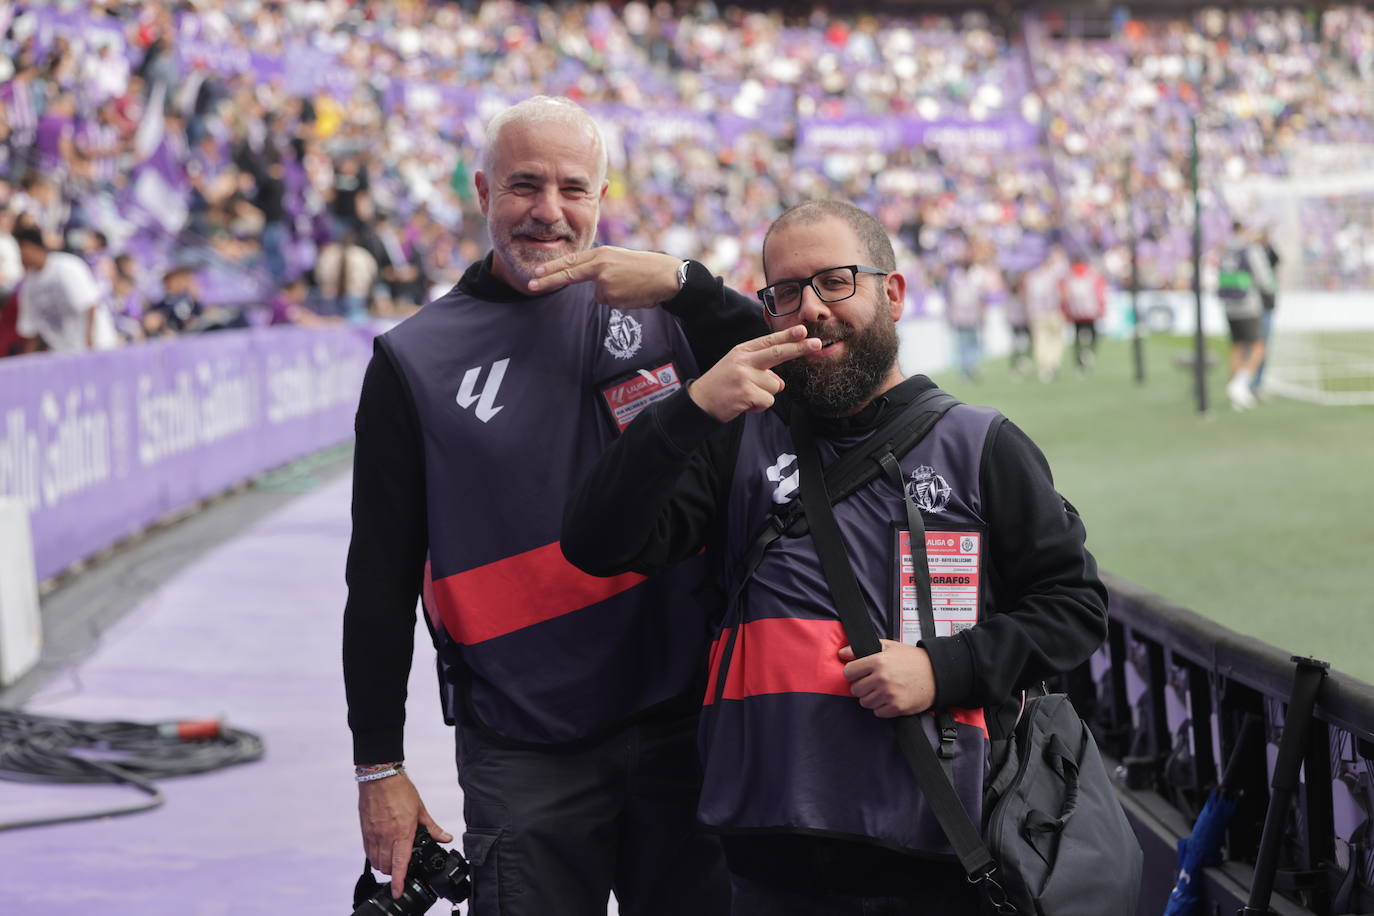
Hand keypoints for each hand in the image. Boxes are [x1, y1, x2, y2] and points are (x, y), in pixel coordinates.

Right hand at [358, 772, 452, 898]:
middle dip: (394, 873)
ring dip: (384, 866)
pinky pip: (368, 852)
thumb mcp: (421, 809)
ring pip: (376, 861)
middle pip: (387, 866)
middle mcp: (385, 836)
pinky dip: (374, 857)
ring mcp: (373, 834)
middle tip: (403, 869)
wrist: (379, 777)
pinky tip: (382, 852)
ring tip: (393, 861)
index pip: (400, 863)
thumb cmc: (400, 790)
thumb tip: (445, 838)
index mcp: (402, 831)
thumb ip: (432, 828)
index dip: (399, 881)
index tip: (398, 891)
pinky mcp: (365, 831)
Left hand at [525, 246, 683, 307]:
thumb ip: (601, 266)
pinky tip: (632, 293)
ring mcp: (604, 281)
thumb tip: (589, 283)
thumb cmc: (645, 268)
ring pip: (598, 294)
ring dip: (612, 294)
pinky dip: (619, 300)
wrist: (666, 276)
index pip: (572, 260)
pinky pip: (609, 302)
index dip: (553, 266)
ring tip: (630, 286)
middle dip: (548, 279)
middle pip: (569, 273)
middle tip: (531, 283)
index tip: (537, 271)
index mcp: (602, 253)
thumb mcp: (619, 258)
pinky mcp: (611, 295)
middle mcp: (600, 265)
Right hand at [688, 326, 818, 422]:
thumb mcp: (738, 368)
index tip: (803, 330)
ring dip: (765, 394)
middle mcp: (744, 360)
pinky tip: (745, 404)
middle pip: (777, 353)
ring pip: (775, 385)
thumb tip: (781, 382)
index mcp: (742, 351)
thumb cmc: (721, 385)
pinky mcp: (746, 393)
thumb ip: (760, 369)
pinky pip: (768, 400)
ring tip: (746, 395)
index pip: (768, 341)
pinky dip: (760, 406)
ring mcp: (744, 376)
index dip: (787, 336)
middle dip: (799, 348)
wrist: (699, 402)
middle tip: (816, 344)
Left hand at [839, 640, 936, 717]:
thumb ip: (862, 649)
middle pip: (855, 689)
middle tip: (873, 683)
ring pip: (865, 702)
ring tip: (882, 690)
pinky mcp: (897, 707)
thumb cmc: (912, 659)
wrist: (937, 673)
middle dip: (861, 686)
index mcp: (878, 661)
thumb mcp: (888, 647)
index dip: (852, 673)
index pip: (849, 672)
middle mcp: (882, 678)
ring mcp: (889, 694)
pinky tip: (889, 699)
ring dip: (871, 698)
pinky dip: (881, 707)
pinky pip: (878, 712)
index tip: (859, 673)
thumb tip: (842, 653)